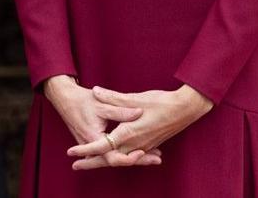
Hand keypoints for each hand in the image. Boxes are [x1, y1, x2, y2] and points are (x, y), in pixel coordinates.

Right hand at [41, 75, 160, 170]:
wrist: (64, 98)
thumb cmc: (81, 100)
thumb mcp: (101, 103)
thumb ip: (120, 110)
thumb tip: (139, 112)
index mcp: (94, 137)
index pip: (113, 156)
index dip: (129, 157)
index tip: (142, 152)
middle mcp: (92, 145)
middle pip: (118, 160)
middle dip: (138, 160)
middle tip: (157, 159)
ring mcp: (92, 145)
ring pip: (115, 157)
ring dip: (134, 158)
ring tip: (154, 156)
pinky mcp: (94, 142)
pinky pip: (111, 152)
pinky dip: (126, 152)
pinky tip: (141, 150)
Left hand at [68, 84, 212, 170]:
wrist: (186, 109)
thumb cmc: (161, 102)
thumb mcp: (135, 98)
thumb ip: (113, 98)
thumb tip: (96, 92)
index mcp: (129, 133)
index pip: (102, 146)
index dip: (86, 149)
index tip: (71, 152)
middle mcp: (136, 143)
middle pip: (109, 158)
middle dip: (91, 162)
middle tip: (75, 166)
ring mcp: (144, 146)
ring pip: (120, 159)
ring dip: (105, 161)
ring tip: (90, 162)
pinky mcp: (150, 145)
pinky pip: (131, 156)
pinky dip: (121, 159)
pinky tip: (115, 157)